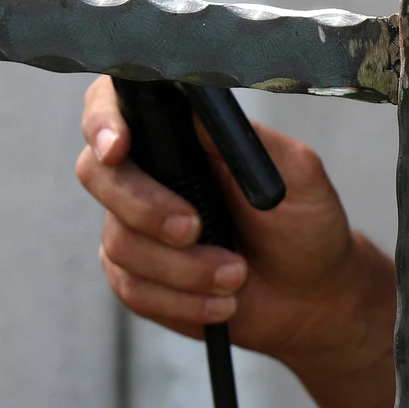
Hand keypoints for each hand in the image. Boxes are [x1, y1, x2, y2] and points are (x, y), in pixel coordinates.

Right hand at [76, 77, 392, 377]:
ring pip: (120, 241)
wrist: (311, 297)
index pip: (113, 106)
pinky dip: (182, 302)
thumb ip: (248, 137)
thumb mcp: (295, 172)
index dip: (103, 121)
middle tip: (193, 228)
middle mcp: (147, 174)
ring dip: (184, 268)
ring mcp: (135, 226)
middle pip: (97, 173)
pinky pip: (133, 288)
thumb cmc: (305, 225)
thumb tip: (197, 106)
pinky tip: (221, 302)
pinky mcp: (137, 276)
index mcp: (177, 134)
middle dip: (144, 206)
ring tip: (235, 275)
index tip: (119, 147)